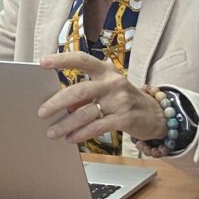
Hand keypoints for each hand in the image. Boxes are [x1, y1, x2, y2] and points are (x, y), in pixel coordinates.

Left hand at [36, 52, 167, 142]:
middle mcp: (112, 83)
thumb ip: (86, 93)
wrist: (156, 115)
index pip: (81, 60)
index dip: (61, 60)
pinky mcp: (124, 118)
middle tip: (42, 112)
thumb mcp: (107, 89)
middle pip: (78, 91)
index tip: (43, 62)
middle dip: (56, 102)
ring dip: (65, 124)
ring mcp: (119, 100)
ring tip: (52, 132)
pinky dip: (80, 134)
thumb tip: (60, 104)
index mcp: (106, 70)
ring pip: (84, 113)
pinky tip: (71, 138)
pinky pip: (96, 127)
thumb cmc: (123, 99)